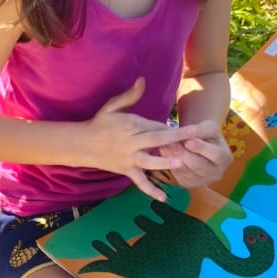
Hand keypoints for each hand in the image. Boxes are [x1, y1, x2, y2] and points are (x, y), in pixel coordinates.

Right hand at [82, 77, 181, 199]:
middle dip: (176, 137)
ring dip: (165, 162)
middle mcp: (131, 143)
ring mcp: (129, 159)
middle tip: (194, 136)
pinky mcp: (127, 171)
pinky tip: (165, 197)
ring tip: (181, 162)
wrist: (82, 145)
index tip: (190, 128)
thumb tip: (142, 80)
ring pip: (149, 161)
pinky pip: (140, 182)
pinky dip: (151, 190)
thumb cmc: (100, 123)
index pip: (155, 125)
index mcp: (131, 125)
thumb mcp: (112, 106)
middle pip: (156, 139)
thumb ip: (130, 96)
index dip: (172, 127)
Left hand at [154, 120, 230, 189]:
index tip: (188, 141)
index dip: (202, 148)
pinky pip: (178, 176)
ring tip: (164, 146)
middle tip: (171, 144)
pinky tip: (163, 154)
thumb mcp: (208, 128)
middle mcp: (216, 173)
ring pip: (186, 171)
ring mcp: (201, 181)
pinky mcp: (188, 184)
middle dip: (184, 154)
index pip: (216, 155)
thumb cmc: (206, 134)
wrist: (200, 146)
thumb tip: (187, 133)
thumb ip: (200, 130)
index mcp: (225, 158)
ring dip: (174, 159)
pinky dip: (170, 165)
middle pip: (199, 166)